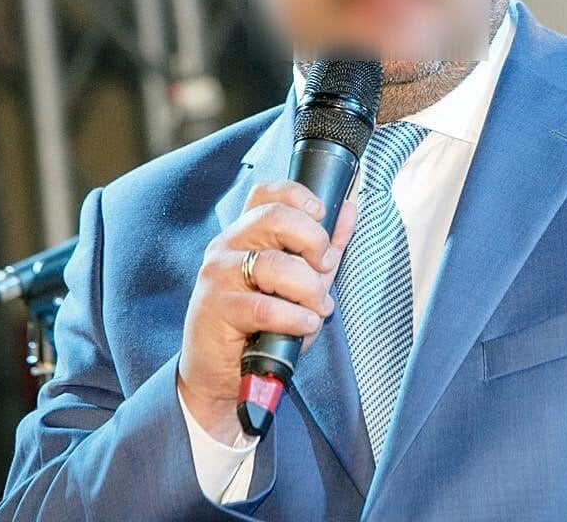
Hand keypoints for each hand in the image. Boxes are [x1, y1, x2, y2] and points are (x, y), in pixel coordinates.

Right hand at [177, 180, 356, 444]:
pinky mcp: (216, 308)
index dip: (299, 197)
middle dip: (313, 240)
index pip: (267, 192)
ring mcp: (219, 275)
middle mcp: (227, 245)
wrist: (218, 374)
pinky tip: (303, 327)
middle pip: (274, 217)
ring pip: (274, 264)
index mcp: (245, 233)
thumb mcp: (297, 283)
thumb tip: (349, 211)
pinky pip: (266, 307)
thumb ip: (322, 248)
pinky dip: (295, 318)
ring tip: (316, 310)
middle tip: (324, 267)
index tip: (322, 217)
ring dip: (309, 290)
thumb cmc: (259, 326)